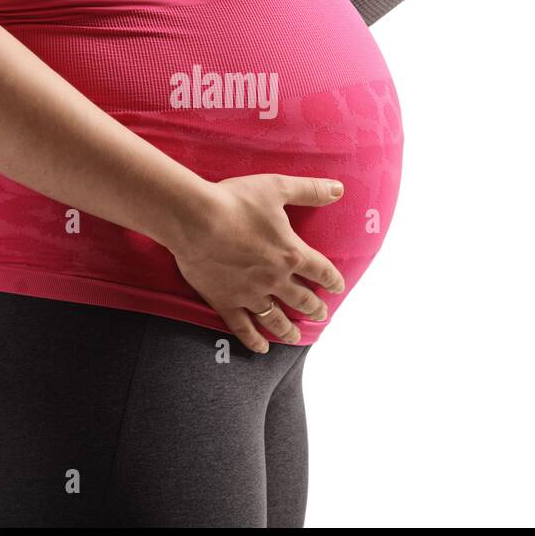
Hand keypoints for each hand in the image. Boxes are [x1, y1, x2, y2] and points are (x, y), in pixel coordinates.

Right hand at [167, 174, 346, 352]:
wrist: (195, 219)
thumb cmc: (236, 201)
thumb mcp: (277, 187)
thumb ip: (310, 190)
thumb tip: (339, 188)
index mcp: (292, 253)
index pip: (322, 272)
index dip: (332, 280)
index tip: (337, 288)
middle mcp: (275, 279)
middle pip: (302, 299)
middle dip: (314, 308)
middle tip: (320, 314)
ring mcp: (250, 294)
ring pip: (276, 319)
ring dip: (289, 330)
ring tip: (295, 337)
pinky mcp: (225, 301)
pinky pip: (243, 328)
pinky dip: (254, 340)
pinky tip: (261, 348)